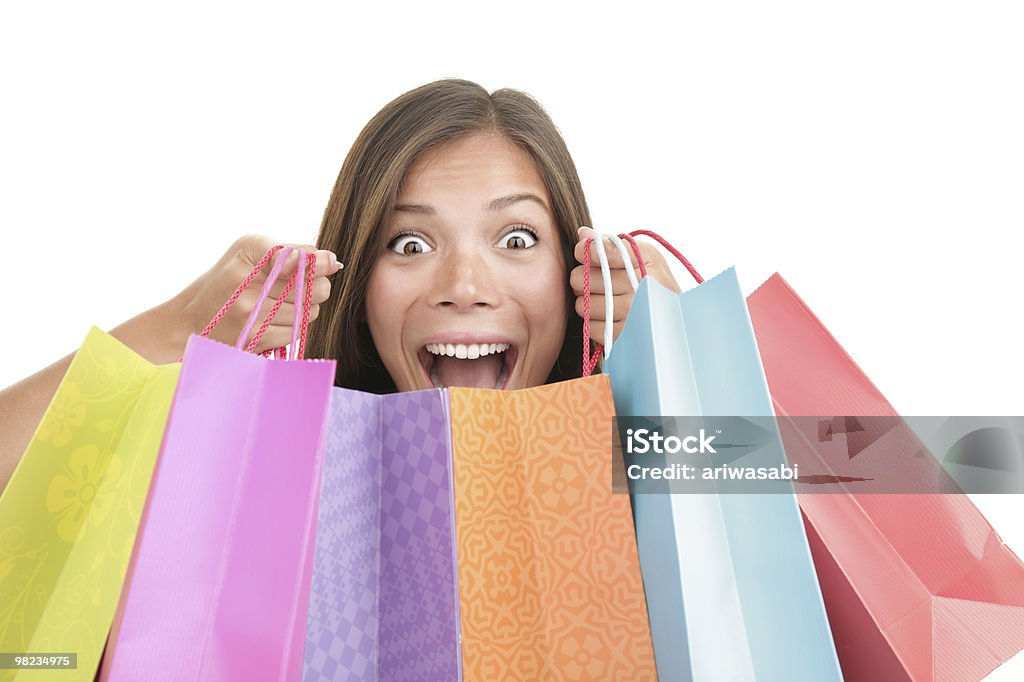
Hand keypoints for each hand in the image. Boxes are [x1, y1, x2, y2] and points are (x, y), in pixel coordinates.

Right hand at [171, 235, 342, 353]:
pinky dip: (292, 326)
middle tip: (299, 286)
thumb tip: (334, 261)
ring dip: (304, 308)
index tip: (329, 264)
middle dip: (316, 286)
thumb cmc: (228, 281)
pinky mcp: (255, 338)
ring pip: (309, 310)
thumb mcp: (249, 252)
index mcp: (248, 251)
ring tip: (279, 303)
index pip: (299, 257)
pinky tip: (272, 320)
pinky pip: (297, 331)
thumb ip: (291, 250)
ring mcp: (251, 313)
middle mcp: (247, 281)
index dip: (319, 263)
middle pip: (313, 286)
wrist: (191, 321)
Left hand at [570, 228, 680, 345]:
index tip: (587, 253)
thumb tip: (582, 234)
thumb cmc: (655, 281)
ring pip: (582, 304)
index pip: (601, 251)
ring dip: (587, 302)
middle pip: (581, 278)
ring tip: (604, 299)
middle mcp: (640, 288)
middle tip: (598, 281)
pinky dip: (595, 322)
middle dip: (584, 278)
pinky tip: (610, 316)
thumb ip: (612, 244)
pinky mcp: (625, 336)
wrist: (678, 319)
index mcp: (646, 261)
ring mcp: (633, 314)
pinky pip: (590, 326)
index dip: (586, 251)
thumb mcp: (644, 256)